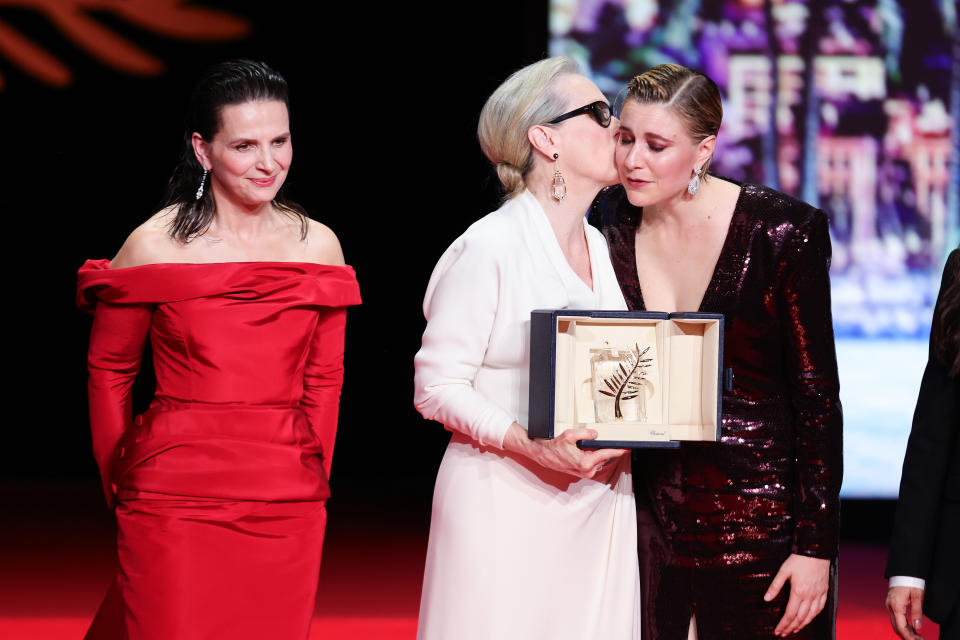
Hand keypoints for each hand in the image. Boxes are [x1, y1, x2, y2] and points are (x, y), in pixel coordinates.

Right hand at [502, 423, 627, 478]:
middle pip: (604, 458)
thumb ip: (585, 434)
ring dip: (598, 454)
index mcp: (586, 462)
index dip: (618, 450)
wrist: (544, 455)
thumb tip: (596, 435)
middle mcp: (587, 470)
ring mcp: (585, 473)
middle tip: (609, 441)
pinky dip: (593, 457)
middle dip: (606, 450)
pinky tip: (587, 451)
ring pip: (599, 461)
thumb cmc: (554, 447)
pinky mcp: (582, 473)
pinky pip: (593, 464)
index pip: (607, 454)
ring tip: (590, 445)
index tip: (627, 448)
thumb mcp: (570, 435)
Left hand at [764, 554, 829, 635]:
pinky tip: (809, 619)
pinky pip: (820, 608)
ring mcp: (818, 594)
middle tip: (784, 634)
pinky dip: (814, 616)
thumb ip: (775, 586)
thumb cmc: (799, 559)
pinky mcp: (824, 591)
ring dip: (802, 625)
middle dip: (791, 628)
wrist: (816, 551)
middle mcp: (810, 596)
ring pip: (811, 616)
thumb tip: (766, 599)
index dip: (783, 624)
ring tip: (794, 629)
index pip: (790, 614)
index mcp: (798, 592)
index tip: (778, 631)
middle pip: (800, 618)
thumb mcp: (783, 571)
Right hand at [885, 586, 924, 639]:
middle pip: (896, 627)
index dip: (908, 636)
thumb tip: (918, 627)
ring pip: (895, 623)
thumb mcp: (917, 597)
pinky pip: (896, 618)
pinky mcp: (892, 604)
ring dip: (906, 631)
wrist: (904, 571)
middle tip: (919, 639)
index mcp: (896, 606)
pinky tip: (912, 628)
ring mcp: (890, 605)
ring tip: (918, 636)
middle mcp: (890, 607)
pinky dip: (903, 625)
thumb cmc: (910, 582)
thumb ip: (917, 612)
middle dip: (907, 636)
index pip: (901, 627)